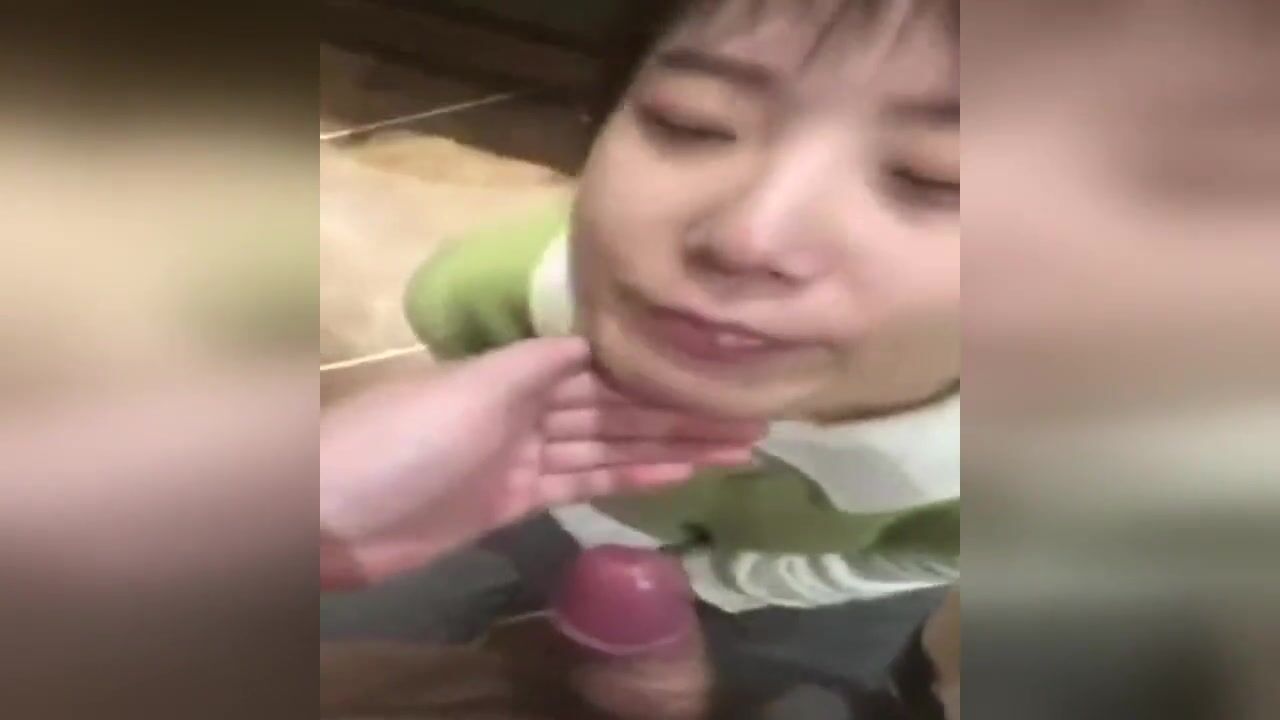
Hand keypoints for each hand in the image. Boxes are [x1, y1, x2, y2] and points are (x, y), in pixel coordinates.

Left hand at [321, 337, 762, 587]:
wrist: (332, 513)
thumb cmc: (404, 437)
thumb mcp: (475, 385)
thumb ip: (540, 361)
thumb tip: (603, 330)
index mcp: (518, 368)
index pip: (606, 364)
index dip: (660, 368)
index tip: (718, 367)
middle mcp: (527, 404)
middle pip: (616, 408)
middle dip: (679, 411)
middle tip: (752, 416)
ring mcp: (523, 455)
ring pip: (610, 447)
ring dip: (669, 447)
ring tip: (736, 447)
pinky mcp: (517, 501)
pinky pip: (585, 483)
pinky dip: (630, 478)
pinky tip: (680, 473)